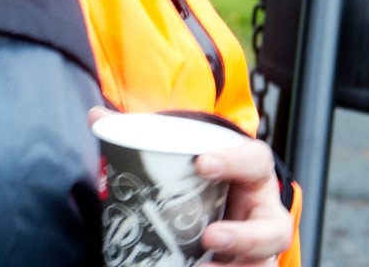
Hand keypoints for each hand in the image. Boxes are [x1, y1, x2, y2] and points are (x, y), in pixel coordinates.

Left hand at [87, 109, 292, 265]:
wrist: (217, 192)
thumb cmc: (201, 171)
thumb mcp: (181, 150)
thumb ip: (141, 131)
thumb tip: (95, 116)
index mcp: (251, 171)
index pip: (254, 160)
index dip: (234, 160)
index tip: (201, 163)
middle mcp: (263, 211)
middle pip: (273, 228)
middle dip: (246, 236)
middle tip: (209, 236)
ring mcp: (259, 244)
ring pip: (263, 262)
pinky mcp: (247, 263)